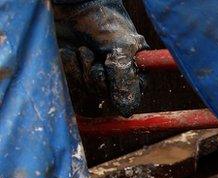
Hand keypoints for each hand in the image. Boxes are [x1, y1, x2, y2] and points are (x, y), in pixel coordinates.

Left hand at [54, 0, 148, 116]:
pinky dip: (68, 66)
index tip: (111, 72)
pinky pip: (70, 82)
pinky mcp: (71, 71)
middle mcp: (114, 74)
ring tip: (82, 49)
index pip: (131, 96)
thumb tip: (126, 111)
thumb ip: (125, 81)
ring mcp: (91, 73)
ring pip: (87, 89)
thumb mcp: (120, 50)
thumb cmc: (103, 21)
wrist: (72, 4)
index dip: (120, 89)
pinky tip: (69, 51)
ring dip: (82, 68)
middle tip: (95, 57)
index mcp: (133, 70)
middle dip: (97, 75)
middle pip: (106, 95)